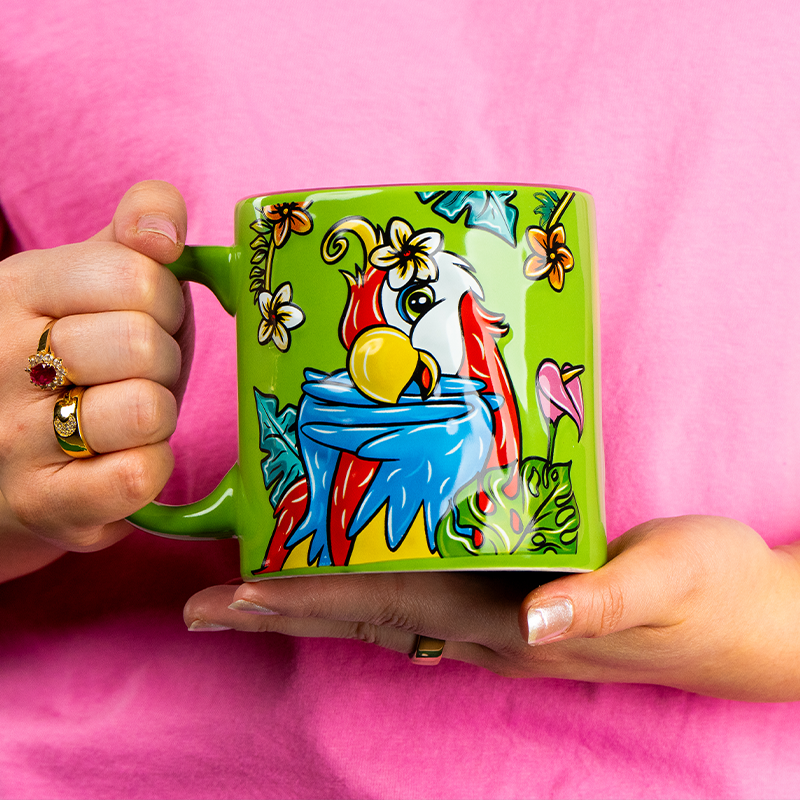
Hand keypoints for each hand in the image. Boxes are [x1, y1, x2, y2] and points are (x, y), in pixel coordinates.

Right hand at [0, 181, 192, 581]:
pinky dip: (153, 466)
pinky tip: (128, 458)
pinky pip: (137, 476)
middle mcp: (1, 360)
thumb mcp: (81, 284)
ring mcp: (14, 438)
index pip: (134, 273)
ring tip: (127, 416)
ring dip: (159, 414)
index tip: (145, 316)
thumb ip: (128, 240)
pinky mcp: (43, 504)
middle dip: (164, 359)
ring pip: (146, 409)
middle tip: (137, 372)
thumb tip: (164, 220)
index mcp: (18, 289)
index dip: (164, 299)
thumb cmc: (64, 360)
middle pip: (142, 342)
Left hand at [184, 515, 799, 700]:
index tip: (227, 599)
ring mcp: (497, 618)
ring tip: (250, 587)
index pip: (385, 607)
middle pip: (364, 615)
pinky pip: (422, 592)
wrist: (744, 620)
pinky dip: (368, 583)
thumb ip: (597, 606)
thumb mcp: (664, 585)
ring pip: (384, 607)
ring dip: (313, 599)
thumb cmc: (708, 596)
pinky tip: (346, 572)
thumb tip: (532, 628)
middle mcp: (487, 625)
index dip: (303, 601)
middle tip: (204, 603)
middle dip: (280, 609)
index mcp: (508, 621)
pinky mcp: (514, 597)